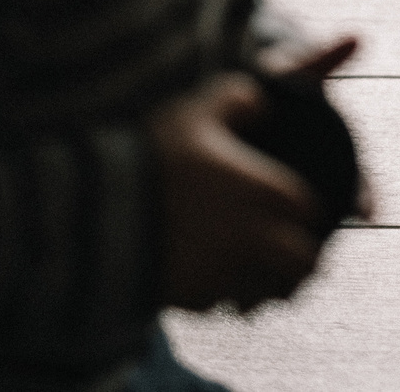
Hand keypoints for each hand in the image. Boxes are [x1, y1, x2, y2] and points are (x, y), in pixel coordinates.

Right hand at [149, 72, 328, 310]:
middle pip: (302, 262)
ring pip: (267, 291)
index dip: (309, 210)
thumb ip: (236, 98)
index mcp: (261, 189)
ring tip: (261, 275)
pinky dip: (221, 294)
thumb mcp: (194, 111)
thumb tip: (263, 102)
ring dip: (268, 283)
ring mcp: (223, 271)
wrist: (91, 210)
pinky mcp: (191, 298)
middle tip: (298, 256)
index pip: (308, 208)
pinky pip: (220, 302)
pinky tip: (210, 277)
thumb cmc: (149, 153)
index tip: (303, 211)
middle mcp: (251, 236)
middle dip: (303, 260)